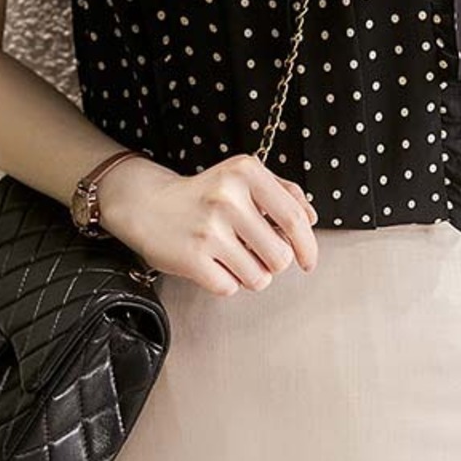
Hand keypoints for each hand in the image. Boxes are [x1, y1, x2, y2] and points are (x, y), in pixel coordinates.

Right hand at [98, 153, 319, 295]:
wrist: (148, 204)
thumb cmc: (204, 194)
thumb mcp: (241, 178)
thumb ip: (282, 192)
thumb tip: (312, 218)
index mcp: (246, 172)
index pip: (295, 219)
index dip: (308, 246)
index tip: (307, 261)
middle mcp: (228, 197)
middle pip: (280, 256)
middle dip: (273, 262)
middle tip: (253, 252)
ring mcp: (209, 229)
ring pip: (260, 278)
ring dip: (250, 274)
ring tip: (230, 256)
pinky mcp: (192, 258)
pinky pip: (230, 288)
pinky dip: (224, 281)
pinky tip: (210, 262)